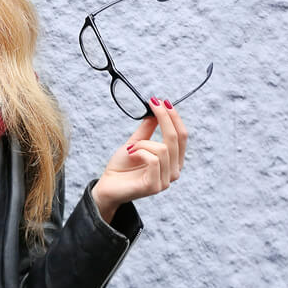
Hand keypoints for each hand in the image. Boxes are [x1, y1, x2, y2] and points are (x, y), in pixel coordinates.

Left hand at [91, 97, 188, 221]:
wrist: (106, 187)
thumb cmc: (121, 167)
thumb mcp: (135, 143)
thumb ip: (147, 130)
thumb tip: (156, 112)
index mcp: (173, 161)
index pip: (181, 136)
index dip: (174, 117)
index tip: (162, 101)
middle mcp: (174, 171)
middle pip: (176, 139)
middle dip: (165, 118)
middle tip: (153, 103)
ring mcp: (166, 181)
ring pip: (162, 148)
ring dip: (143, 143)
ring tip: (131, 148)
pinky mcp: (155, 186)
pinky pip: (153, 159)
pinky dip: (140, 152)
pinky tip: (131, 154)